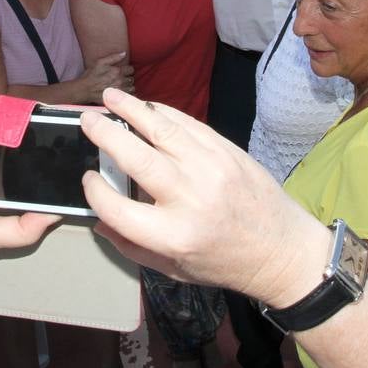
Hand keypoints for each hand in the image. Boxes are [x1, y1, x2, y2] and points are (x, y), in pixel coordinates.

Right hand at [78, 52, 133, 101]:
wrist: (84, 90)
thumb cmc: (91, 75)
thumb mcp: (100, 62)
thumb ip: (113, 57)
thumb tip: (124, 53)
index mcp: (117, 71)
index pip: (131, 69)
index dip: (128, 70)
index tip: (123, 71)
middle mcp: (120, 81)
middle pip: (132, 78)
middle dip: (128, 78)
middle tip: (121, 78)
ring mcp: (119, 90)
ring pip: (132, 87)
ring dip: (128, 86)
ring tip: (122, 85)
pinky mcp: (117, 98)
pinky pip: (128, 95)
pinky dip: (127, 93)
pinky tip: (121, 91)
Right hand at [80, 89, 328, 308]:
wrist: (280, 249)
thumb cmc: (223, 263)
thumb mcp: (172, 269)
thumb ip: (130, 246)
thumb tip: (97, 218)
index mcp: (172, 236)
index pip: (116, 207)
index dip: (94, 190)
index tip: (88, 178)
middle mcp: (190, 199)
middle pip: (136, 158)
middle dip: (106, 135)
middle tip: (86, 119)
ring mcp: (211, 169)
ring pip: (163, 131)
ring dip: (132, 109)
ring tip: (110, 97)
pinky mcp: (227, 152)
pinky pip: (189, 124)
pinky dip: (163, 113)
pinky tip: (146, 107)